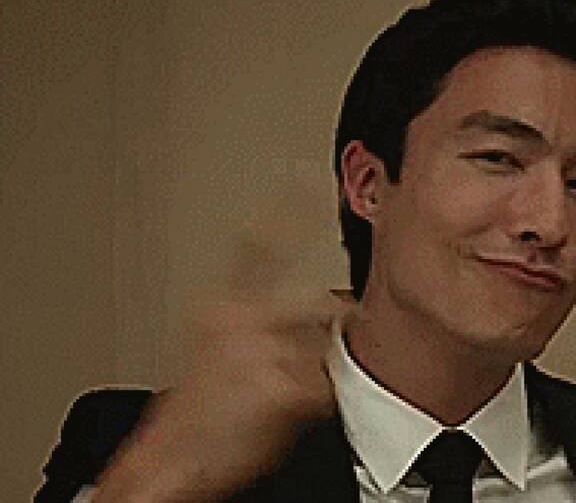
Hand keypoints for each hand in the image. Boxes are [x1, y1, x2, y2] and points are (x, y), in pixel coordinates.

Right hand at [92, 238, 355, 501]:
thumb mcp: (218, 345)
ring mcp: (259, 352)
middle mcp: (238, 320)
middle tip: (335, 327)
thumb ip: (258, 315)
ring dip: (316, 370)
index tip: (303, 184)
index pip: (255, 247)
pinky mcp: (277, 387)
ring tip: (281, 390)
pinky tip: (285, 409)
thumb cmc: (196, 410)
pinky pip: (325, 386)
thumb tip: (306, 303)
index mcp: (220, 305)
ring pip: (324, 348)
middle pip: (314, 301)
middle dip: (333, 317)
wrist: (168, 462)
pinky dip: (317, 400)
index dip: (284, 213)